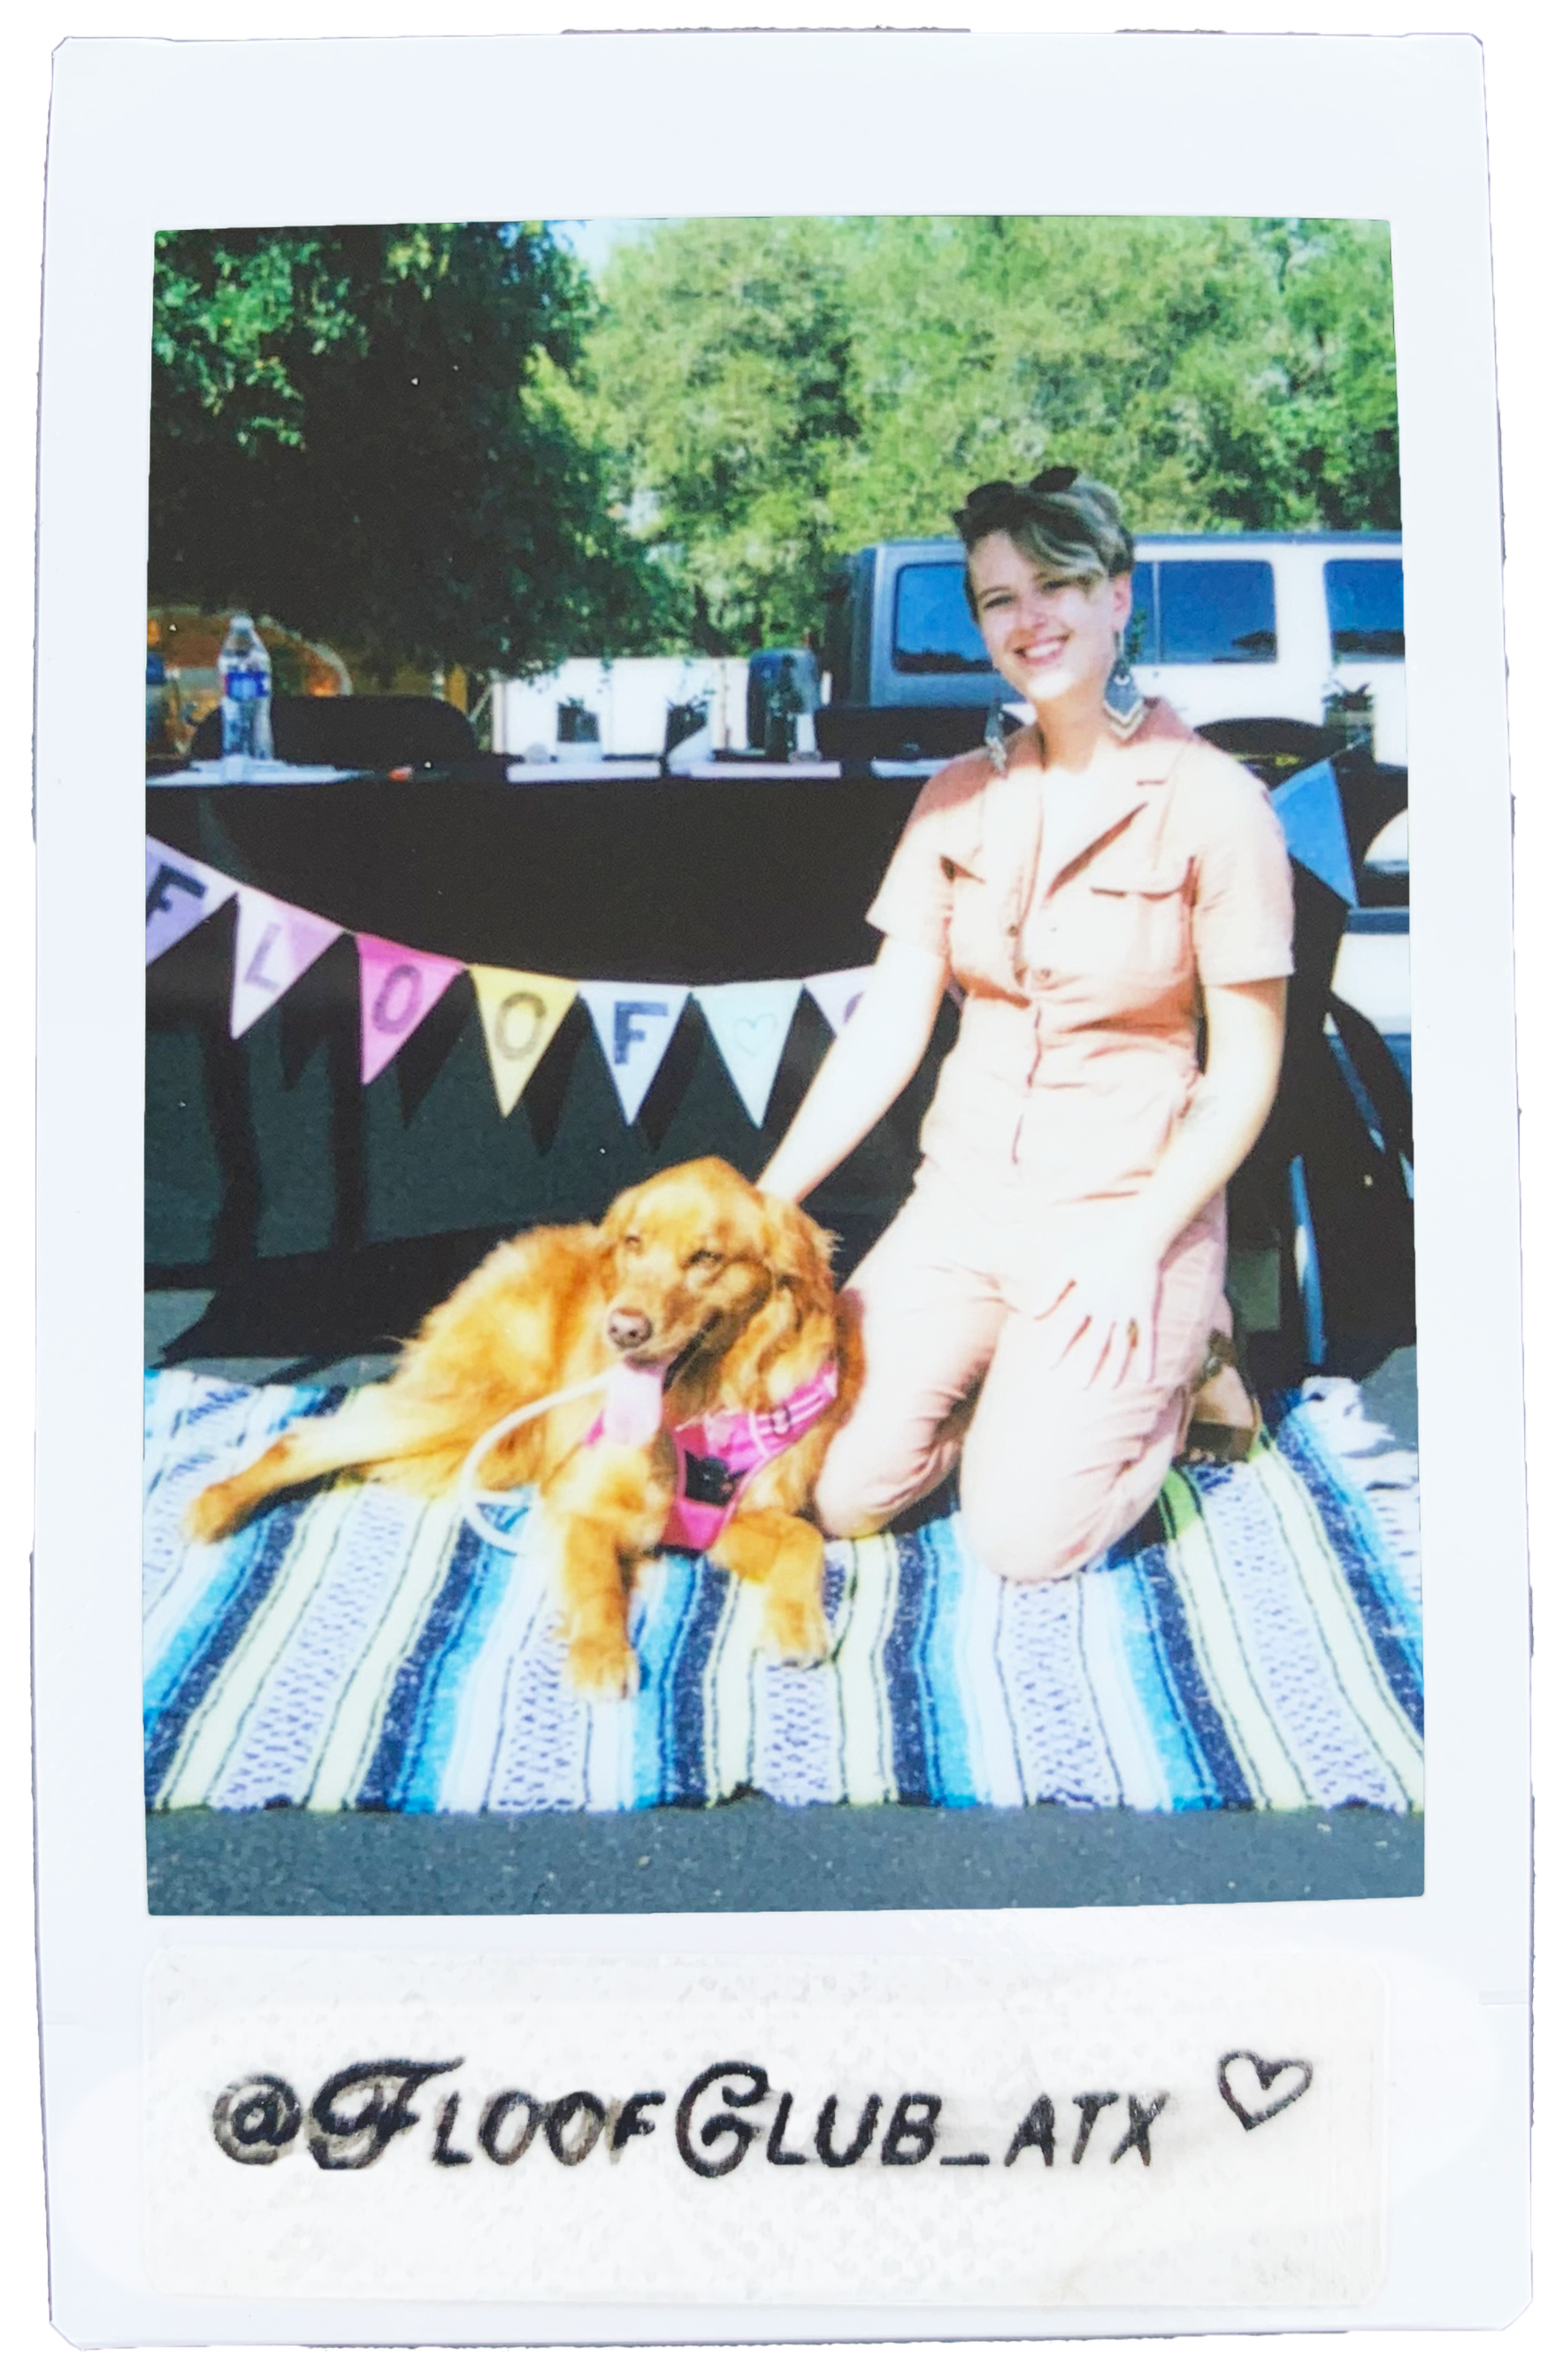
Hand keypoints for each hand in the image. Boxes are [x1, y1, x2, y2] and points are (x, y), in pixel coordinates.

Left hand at [1025, 1204, 1162, 1389]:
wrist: (1138, 1236)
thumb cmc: (1100, 1247)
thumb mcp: (1069, 1263)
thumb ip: (1051, 1289)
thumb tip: (1033, 1313)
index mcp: (1087, 1298)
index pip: (1069, 1328)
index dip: (1058, 1347)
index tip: (1047, 1367)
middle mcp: (1107, 1308)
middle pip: (1095, 1342)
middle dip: (1087, 1365)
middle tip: (1078, 1388)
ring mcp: (1128, 1310)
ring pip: (1120, 1345)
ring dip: (1115, 1367)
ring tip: (1108, 1387)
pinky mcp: (1145, 1309)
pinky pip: (1148, 1338)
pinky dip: (1147, 1358)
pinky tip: (1146, 1378)